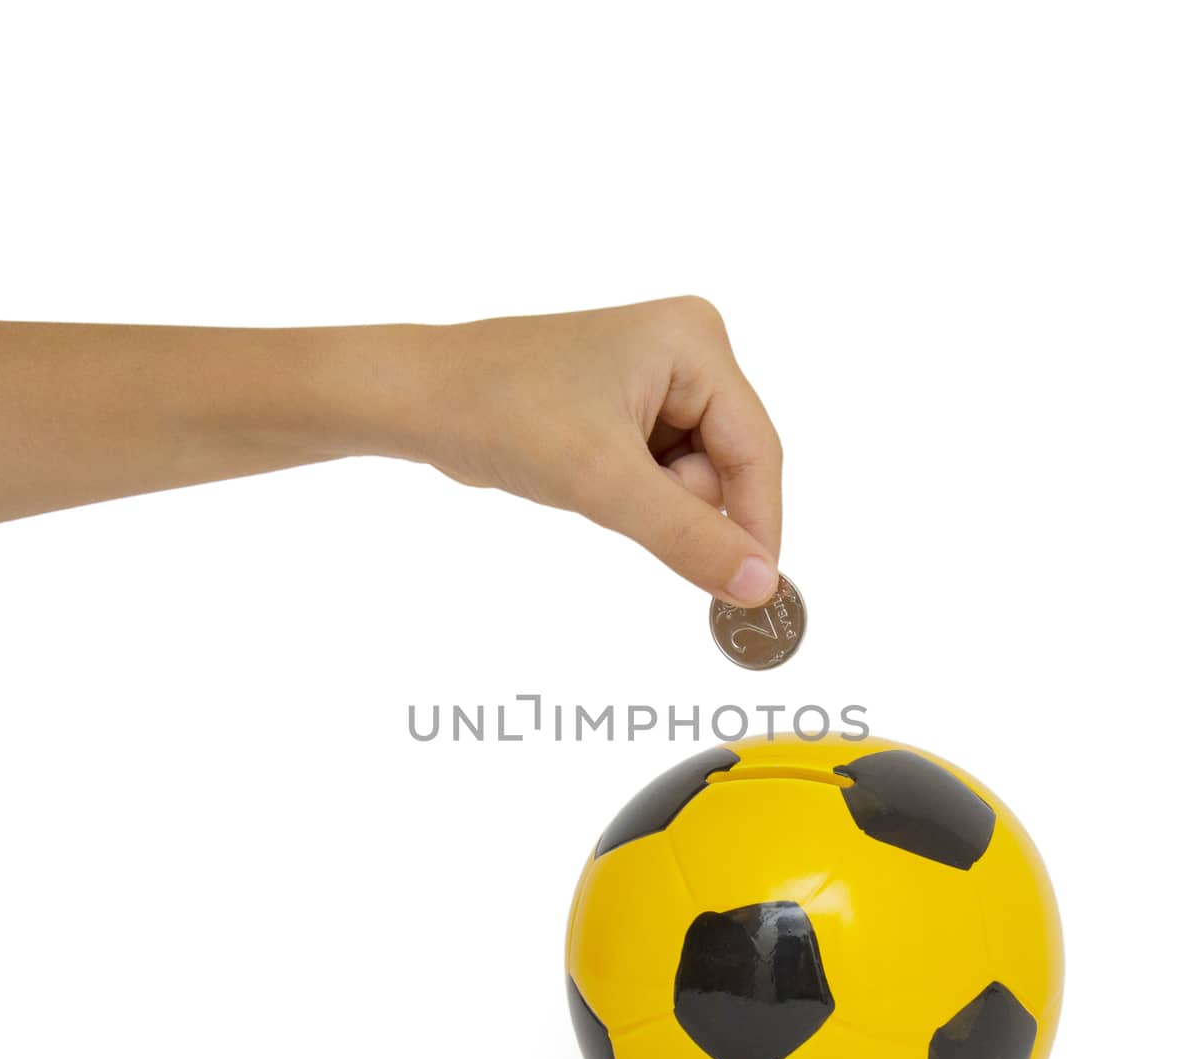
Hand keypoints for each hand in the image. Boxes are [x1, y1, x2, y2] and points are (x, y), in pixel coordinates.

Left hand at [414, 298, 782, 605]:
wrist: (420, 399)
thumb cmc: (502, 414)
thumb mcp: (603, 482)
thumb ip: (689, 537)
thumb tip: (760, 588)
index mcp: (696, 342)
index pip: (757, 451)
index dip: (758, 526)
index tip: (756, 595)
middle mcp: (687, 351)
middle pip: (727, 467)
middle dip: (678, 502)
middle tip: (613, 493)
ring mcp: (659, 379)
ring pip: (694, 481)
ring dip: (649, 503)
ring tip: (588, 474)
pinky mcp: (629, 408)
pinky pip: (660, 477)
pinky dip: (630, 495)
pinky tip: (584, 473)